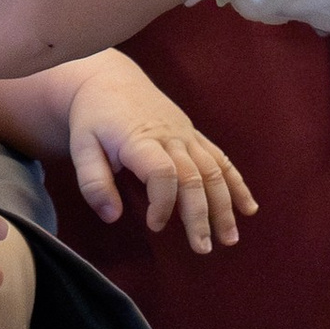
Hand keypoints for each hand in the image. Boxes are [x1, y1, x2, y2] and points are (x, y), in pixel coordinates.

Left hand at [64, 55, 255, 250]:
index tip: (155, 226)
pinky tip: (248, 207)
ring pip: (213, 170)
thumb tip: (112, 217)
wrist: (110, 80)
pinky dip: (237, 183)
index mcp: (140, 139)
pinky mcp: (194, 135)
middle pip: (194, 177)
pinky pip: (221, 159)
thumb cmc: (93, 118)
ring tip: (230, 238)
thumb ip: (93, 183)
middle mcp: (170, 136)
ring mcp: (186, 135)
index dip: (163, 203)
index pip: (163, 173)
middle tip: (203, 248)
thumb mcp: (81, 147)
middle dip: (201, 215)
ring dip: (225, 205)